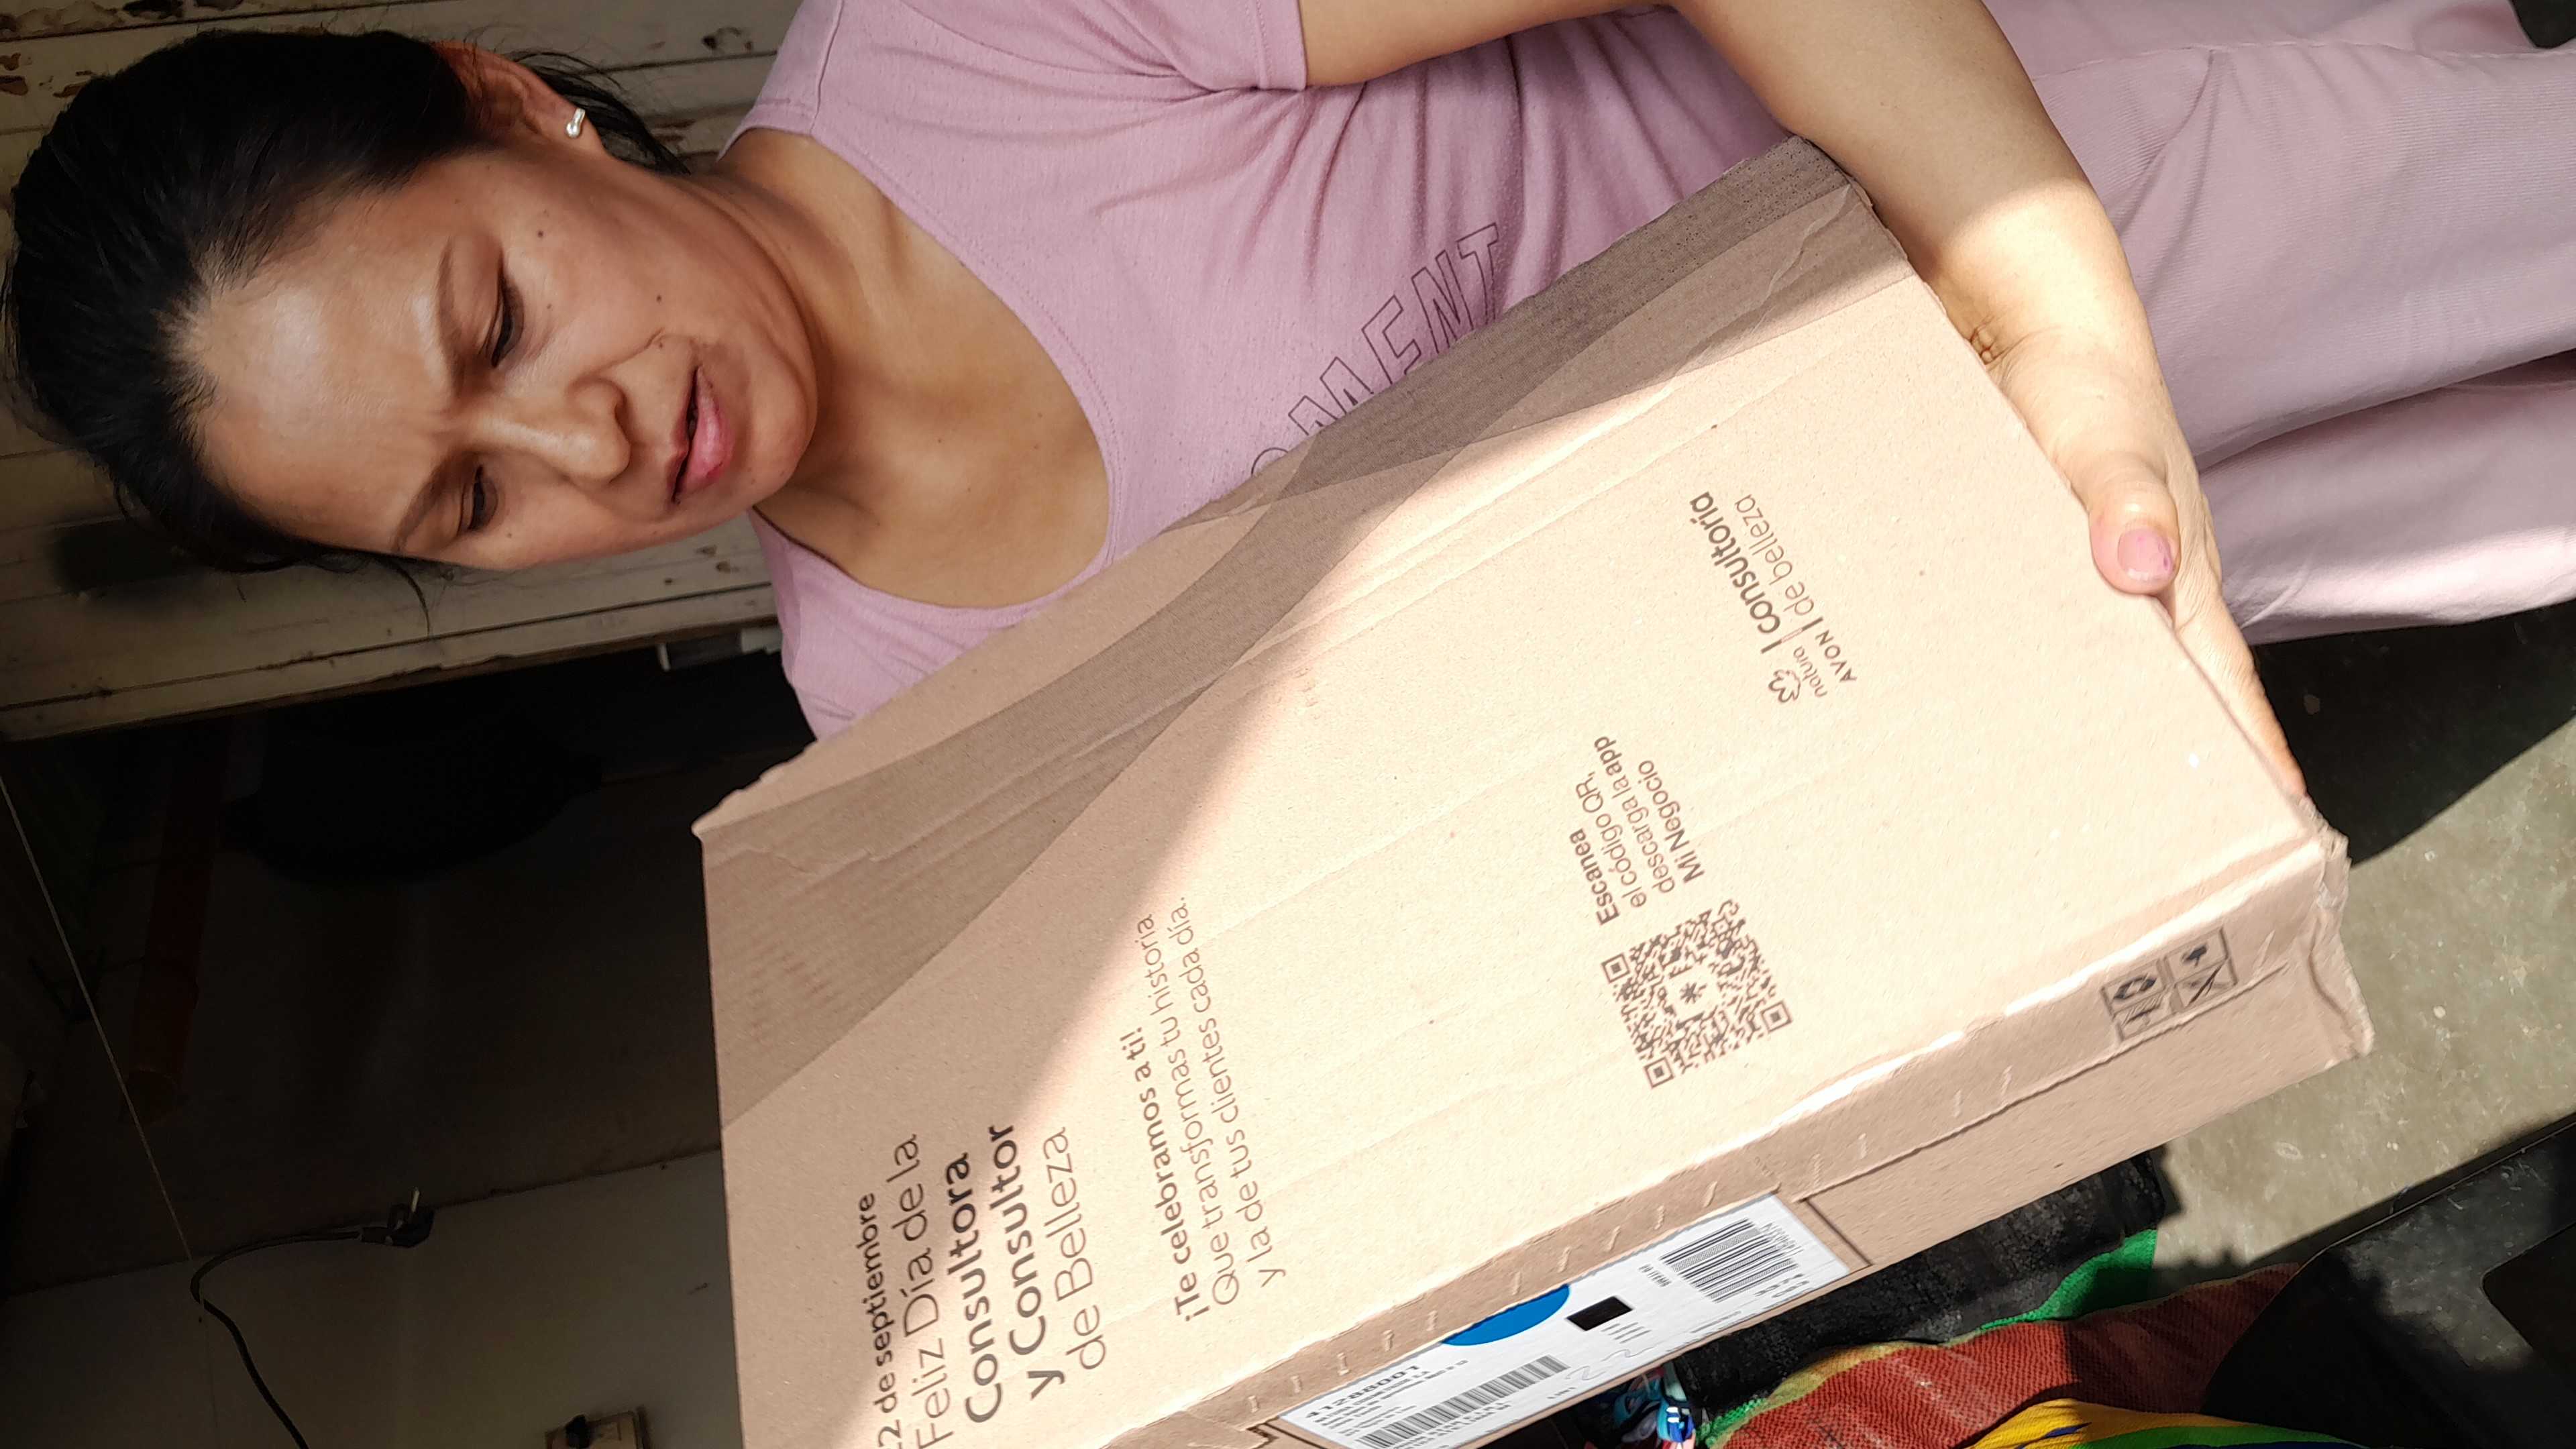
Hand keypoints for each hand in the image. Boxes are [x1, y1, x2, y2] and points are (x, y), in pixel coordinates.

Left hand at [1983, 329, 2305, 797]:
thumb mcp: (2103, 444)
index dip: (2245, 743)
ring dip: (2101, 728)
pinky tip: (2011, 721)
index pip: (2221, 675)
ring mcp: (2096, 577)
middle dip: (2174, 761)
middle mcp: (2147, 584)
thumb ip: (2121, 500)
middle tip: (2162, 848)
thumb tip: (2141, 564)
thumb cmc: (2083, 386)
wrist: (2028, 331)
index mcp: (2180, 571)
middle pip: (2170, 687)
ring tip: (2080, 809)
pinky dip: (2047, 680)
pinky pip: (2052, 636)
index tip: (2276, 815)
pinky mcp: (2044, 565)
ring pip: (2107, 668)